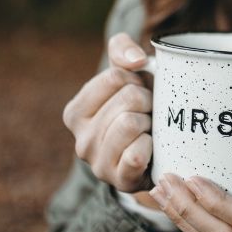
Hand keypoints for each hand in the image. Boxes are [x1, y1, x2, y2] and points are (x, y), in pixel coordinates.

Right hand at [62, 33, 153, 192]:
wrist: (157, 152)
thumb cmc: (139, 107)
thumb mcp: (127, 72)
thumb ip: (122, 49)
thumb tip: (136, 61)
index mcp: (75, 113)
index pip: (115, 77)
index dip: (137, 79)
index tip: (138, 91)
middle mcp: (81, 140)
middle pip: (128, 99)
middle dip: (148, 101)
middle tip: (149, 113)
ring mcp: (99, 164)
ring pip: (132, 123)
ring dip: (151, 122)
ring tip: (150, 129)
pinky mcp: (120, 182)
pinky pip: (136, 155)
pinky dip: (150, 146)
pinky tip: (151, 148)